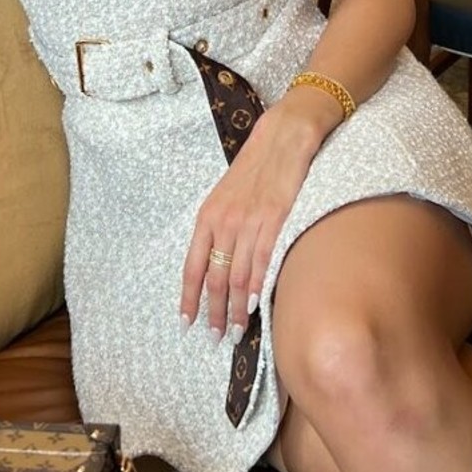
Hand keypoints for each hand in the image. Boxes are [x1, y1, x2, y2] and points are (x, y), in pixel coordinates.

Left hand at [180, 105, 319, 340]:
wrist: (284, 133)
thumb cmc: (258, 164)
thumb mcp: (229, 194)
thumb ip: (224, 226)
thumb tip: (222, 262)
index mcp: (208, 215)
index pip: (192, 266)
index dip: (189, 297)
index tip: (187, 323)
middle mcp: (223, 219)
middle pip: (213, 277)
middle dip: (214, 312)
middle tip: (217, 338)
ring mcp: (248, 219)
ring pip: (236, 275)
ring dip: (236, 308)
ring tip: (238, 331)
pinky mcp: (274, 216)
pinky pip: (261, 259)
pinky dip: (257, 286)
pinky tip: (255, 304)